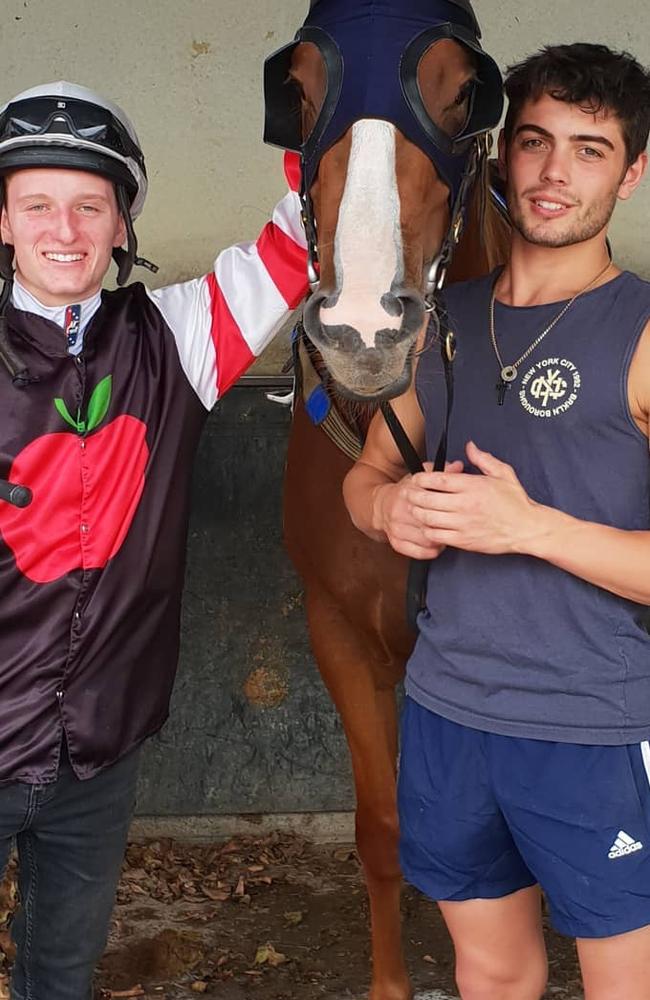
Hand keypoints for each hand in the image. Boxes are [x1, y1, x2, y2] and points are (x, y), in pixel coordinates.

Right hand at [376, 460, 463, 558]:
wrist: (381, 505)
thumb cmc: (405, 491)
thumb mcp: (421, 477)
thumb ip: (441, 472)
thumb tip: (459, 467)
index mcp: (408, 492)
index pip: (432, 501)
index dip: (448, 507)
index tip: (457, 509)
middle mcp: (401, 510)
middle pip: (430, 523)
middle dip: (445, 526)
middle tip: (454, 525)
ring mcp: (397, 528)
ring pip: (426, 540)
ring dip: (439, 541)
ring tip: (445, 535)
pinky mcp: (396, 542)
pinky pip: (417, 552)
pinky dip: (430, 551)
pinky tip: (435, 546)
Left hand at [404, 441, 540, 554]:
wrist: (527, 528)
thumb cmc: (516, 502)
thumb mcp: (503, 473)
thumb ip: (483, 459)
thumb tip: (469, 446)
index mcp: (472, 486)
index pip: (438, 479)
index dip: (422, 478)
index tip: (416, 478)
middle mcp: (465, 504)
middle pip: (428, 499)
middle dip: (413, 495)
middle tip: (408, 493)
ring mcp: (463, 524)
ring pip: (428, 518)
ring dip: (418, 513)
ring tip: (414, 508)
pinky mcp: (464, 540)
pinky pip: (437, 536)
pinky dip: (428, 531)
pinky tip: (428, 526)